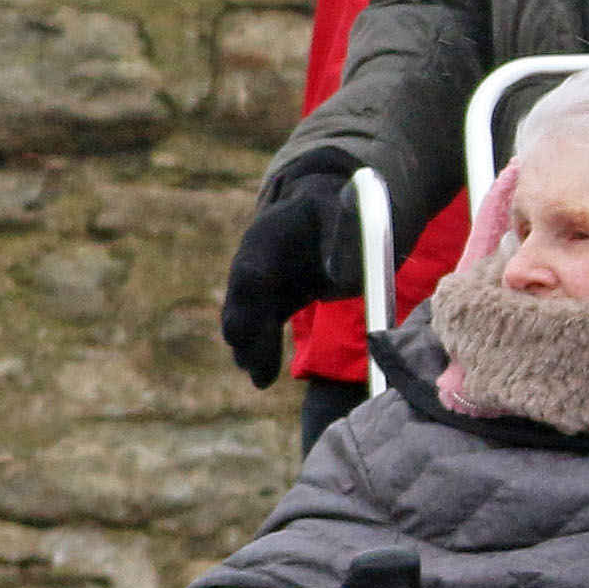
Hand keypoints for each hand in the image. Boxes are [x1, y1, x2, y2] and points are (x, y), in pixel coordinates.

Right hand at [219, 161, 366, 389]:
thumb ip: (344, 241)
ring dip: (249, 348)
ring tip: (258, 378)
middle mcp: (254, 259)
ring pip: (244, 318)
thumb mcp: (347, 213)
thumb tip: (341, 280)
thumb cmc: (340, 208)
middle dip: (244, 328)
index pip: (252, 264)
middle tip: (248, 361)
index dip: (249, 290)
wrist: (328, 212)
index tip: (250, 317)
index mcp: (270, 234)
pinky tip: (262, 378)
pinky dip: (259, 354)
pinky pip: (259, 331)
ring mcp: (259, 283)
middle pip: (241, 297)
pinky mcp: (271, 303)